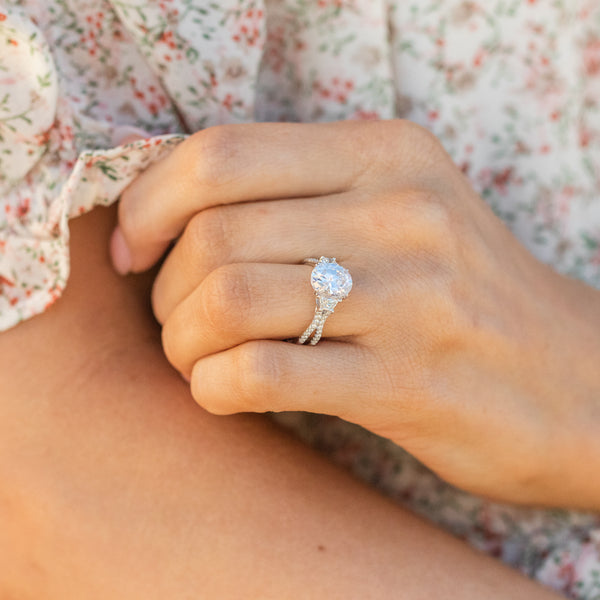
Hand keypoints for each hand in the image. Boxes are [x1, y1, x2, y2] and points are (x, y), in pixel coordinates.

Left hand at [112, 120, 599, 508]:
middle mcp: (398, 211)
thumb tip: (166, 218)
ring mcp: (409, 297)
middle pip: (214, 234)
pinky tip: (223, 392)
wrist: (574, 380)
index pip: (220, 154)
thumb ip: (296, 200)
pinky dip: (215, 387)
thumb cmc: (465, 297)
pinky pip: (264, 372)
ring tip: (197, 359)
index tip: (133, 251)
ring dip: (183, 341)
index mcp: (384, 154)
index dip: (149, 203)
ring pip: (229, 300)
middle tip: (174, 321)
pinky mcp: (408, 382)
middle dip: (163, 289)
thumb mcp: (396, 213)